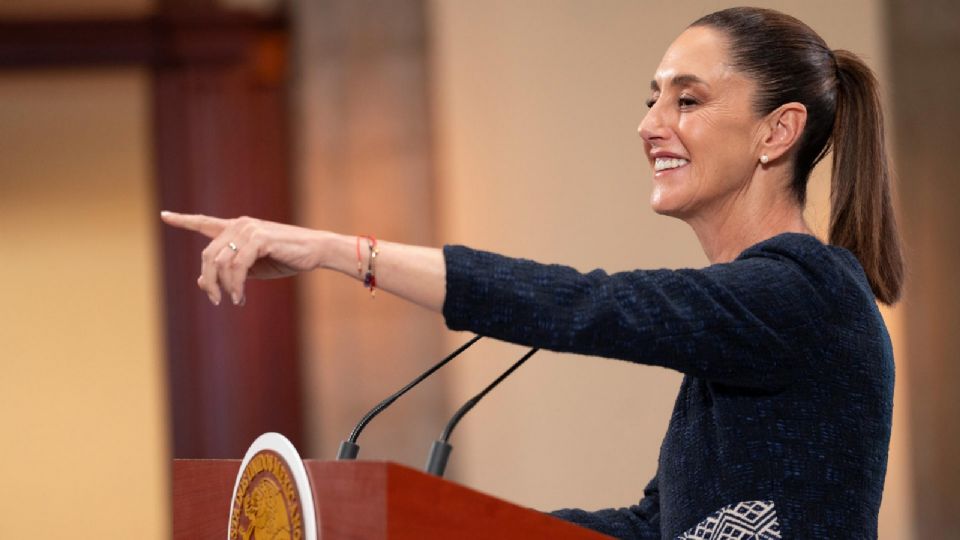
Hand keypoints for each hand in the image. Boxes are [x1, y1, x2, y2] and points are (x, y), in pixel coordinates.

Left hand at [160, 211, 324, 305]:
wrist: (315, 251)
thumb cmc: (287, 258)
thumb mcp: (253, 268)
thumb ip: (229, 271)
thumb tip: (200, 281)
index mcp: (236, 228)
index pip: (204, 222)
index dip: (183, 220)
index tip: (164, 216)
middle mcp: (239, 224)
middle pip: (208, 255)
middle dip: (208, 281)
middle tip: (216, 300)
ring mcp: (248, 229)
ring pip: (221, 263)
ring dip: (224, 287)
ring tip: (234, 300)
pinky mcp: (259, 238)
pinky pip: (237, 266)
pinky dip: (236, 284)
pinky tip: (240, 297)